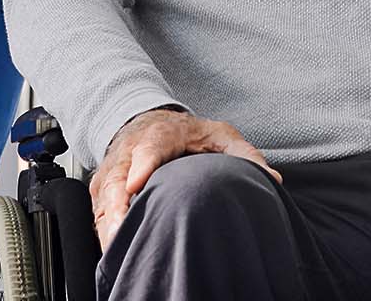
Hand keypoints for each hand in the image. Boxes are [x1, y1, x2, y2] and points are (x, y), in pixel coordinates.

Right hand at [90, 108, 280, 248]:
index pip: (149, 148)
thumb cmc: (189, 134)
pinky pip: (99, 211)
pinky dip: (104, 230)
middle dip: (117, 204)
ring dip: (108, 223)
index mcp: (162, 134)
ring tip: (117, 246)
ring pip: (104, 197)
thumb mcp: (221, 135)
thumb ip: (244, 154)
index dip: (142, 165)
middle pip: (117, 177)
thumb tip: (271, 179)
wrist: (151, 123)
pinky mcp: (104, 188)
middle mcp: (131, 151)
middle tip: (122, 229)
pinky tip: (115, 247)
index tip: (136, 185)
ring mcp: (114, 170)